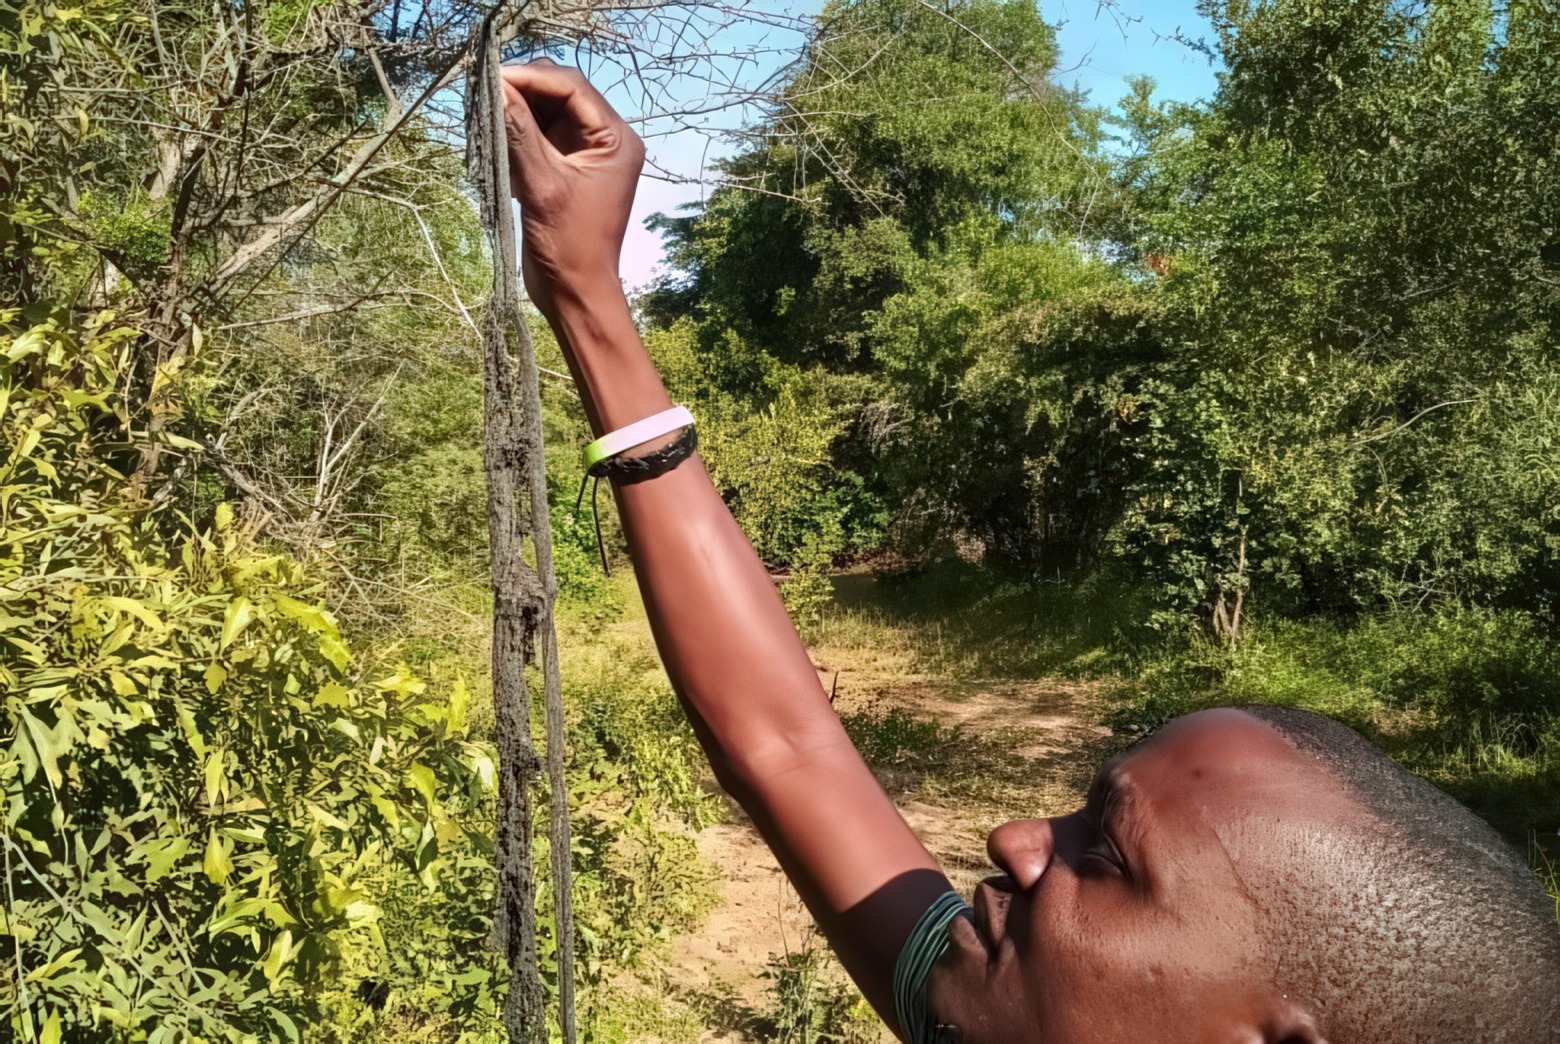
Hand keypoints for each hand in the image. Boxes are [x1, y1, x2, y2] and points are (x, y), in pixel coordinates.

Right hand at [500, 59, 644, 318]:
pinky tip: (493, 139)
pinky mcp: (566, 169)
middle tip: (482, 93)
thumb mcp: (543, 185)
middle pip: (559, 94)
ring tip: (483, 115)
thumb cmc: (569, 245)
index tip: (491, 77)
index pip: (572, 87)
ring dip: (515, 112)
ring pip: (546, 113)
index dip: (530, 77)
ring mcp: (585, 153)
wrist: (575, 293)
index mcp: (615, 139)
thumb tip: (496, 86)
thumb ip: (520, 133)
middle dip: (521, 91)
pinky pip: (538, 136)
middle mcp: (605, 140)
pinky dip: (515, 135)